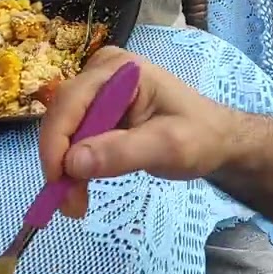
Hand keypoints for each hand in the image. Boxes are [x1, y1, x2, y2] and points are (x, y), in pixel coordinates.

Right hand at [38, 46, 237, 217]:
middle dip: (59, 161)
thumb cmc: (200, 136)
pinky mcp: (97, 110)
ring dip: (64, 168)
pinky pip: (73, 137)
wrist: (216, 139)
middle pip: (62, 115)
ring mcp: (98, 90)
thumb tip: (72, 163)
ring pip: (63, 130)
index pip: (72, 101)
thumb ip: (122, 152)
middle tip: (69, 204)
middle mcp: (102, 72)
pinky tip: (80, 190)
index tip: (57, 182)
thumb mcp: (168, 146)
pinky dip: (73, 166)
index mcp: (121, 69)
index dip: (56, 142)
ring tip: (76, 204)